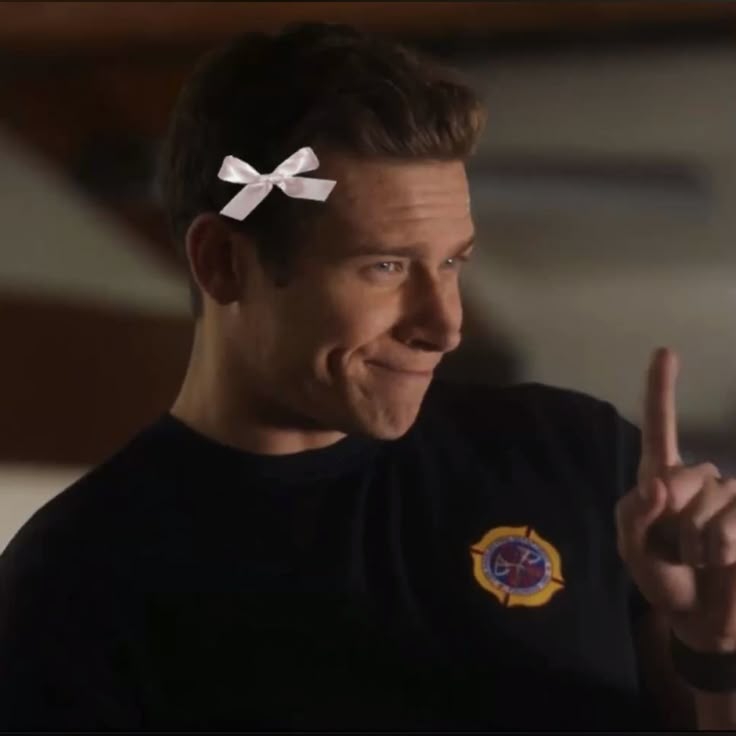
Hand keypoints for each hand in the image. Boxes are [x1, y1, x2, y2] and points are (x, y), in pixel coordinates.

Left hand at [615, 347, 735, 652]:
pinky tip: (724, 561)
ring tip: (701, 559)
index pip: (662, 426)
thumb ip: (635, 514)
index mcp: (662, 477)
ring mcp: (732, 497)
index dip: (662, 389)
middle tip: (677, 550)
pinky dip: (723, 548)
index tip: (665, 351)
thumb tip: (659, 483)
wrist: (699, 617)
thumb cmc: (663, 577)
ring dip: (699, 542)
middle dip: (674, 518)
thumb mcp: (632, 549)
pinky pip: (735, 521)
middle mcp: (700, 478)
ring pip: (714, 501)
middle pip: (686, 475)